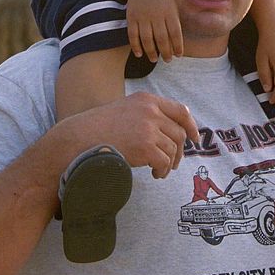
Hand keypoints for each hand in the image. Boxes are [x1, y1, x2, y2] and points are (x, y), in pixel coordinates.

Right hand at [66, 91, 198, 179]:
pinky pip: (164, 162)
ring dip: (169, 163)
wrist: (80, 139)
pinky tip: (155, 174)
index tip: (194, 138)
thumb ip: (147, 114)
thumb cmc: (100, 128)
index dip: (191, 126)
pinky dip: (163, 170)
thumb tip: (172, 130)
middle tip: (172, 163)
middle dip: (179, 151)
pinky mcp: (146, 147)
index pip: (180, 111)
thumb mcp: (126, 110)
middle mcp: (151, 111)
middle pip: (179, 133)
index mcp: (147, 100)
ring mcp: (149, 128)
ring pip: (173, 149)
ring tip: (160, 170)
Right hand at [126, 0, 183, 62]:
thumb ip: (174, 22)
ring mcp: (143, 16)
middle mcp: (156, 15)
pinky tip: (139, 54)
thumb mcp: (172, 5)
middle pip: (161, 38)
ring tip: (154, 60)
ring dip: (151, 52)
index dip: (177, 46)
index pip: (175, 33)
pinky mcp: (131, 18)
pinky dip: (135, 46)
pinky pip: (133, 35)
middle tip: (167, 60)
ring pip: (147, 39)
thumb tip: (177, 44)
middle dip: (165, 52)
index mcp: (169, 12)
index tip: (178, 55)